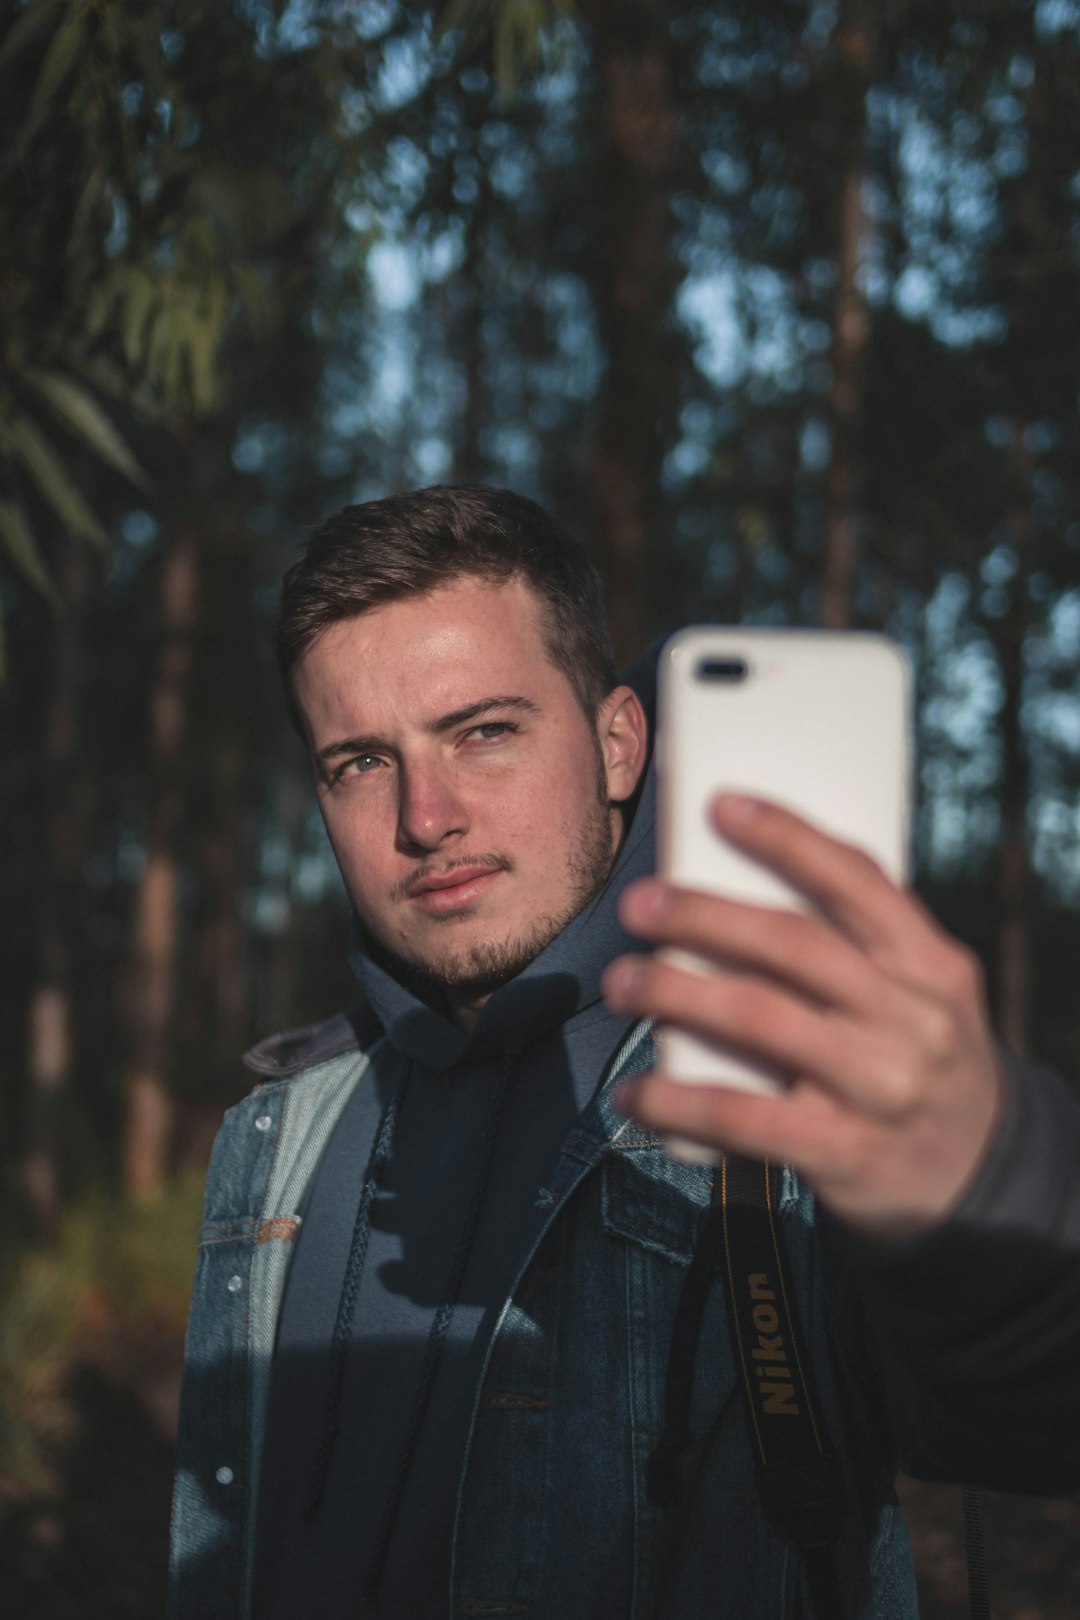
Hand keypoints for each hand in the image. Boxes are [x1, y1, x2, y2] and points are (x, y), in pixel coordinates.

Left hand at [601, 793, 1004, 1241]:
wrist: (980, 1181)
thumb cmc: (918, 1060)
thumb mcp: (923, 994)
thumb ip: (859, 944)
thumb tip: (746, 878)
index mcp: (932, 965)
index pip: (858, 882)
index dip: (787, 837)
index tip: (720, 804)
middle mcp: (913, 1020)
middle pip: (794, 945)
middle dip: (704, 916)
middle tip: (638, 903)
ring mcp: (882, 1088)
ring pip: (760, 1020)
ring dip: (676, 994)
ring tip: (620, 981)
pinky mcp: (846, 1153)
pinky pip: (744, 1117)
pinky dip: (677, 1103)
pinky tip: (633, 1094)